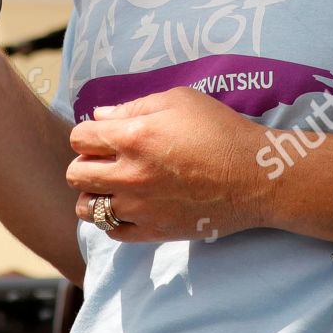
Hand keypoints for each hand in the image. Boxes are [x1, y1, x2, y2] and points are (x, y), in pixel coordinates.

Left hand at [67, 87, 268, 242]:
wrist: (256, 176)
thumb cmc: (220, 130)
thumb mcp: (178, 100)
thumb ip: (133, 106)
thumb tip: (100, 115)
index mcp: (133, 136)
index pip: (79, 138)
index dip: (89, 133)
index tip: (104, 135)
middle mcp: (130, 175)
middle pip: (76, 174)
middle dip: (86, 162)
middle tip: (107, 160)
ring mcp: (140, 208)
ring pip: (87, 207)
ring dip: (94, 194)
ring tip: (114, 185)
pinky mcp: (154, 232)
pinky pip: (112, 231)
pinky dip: (113, 219)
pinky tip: (129, 205)